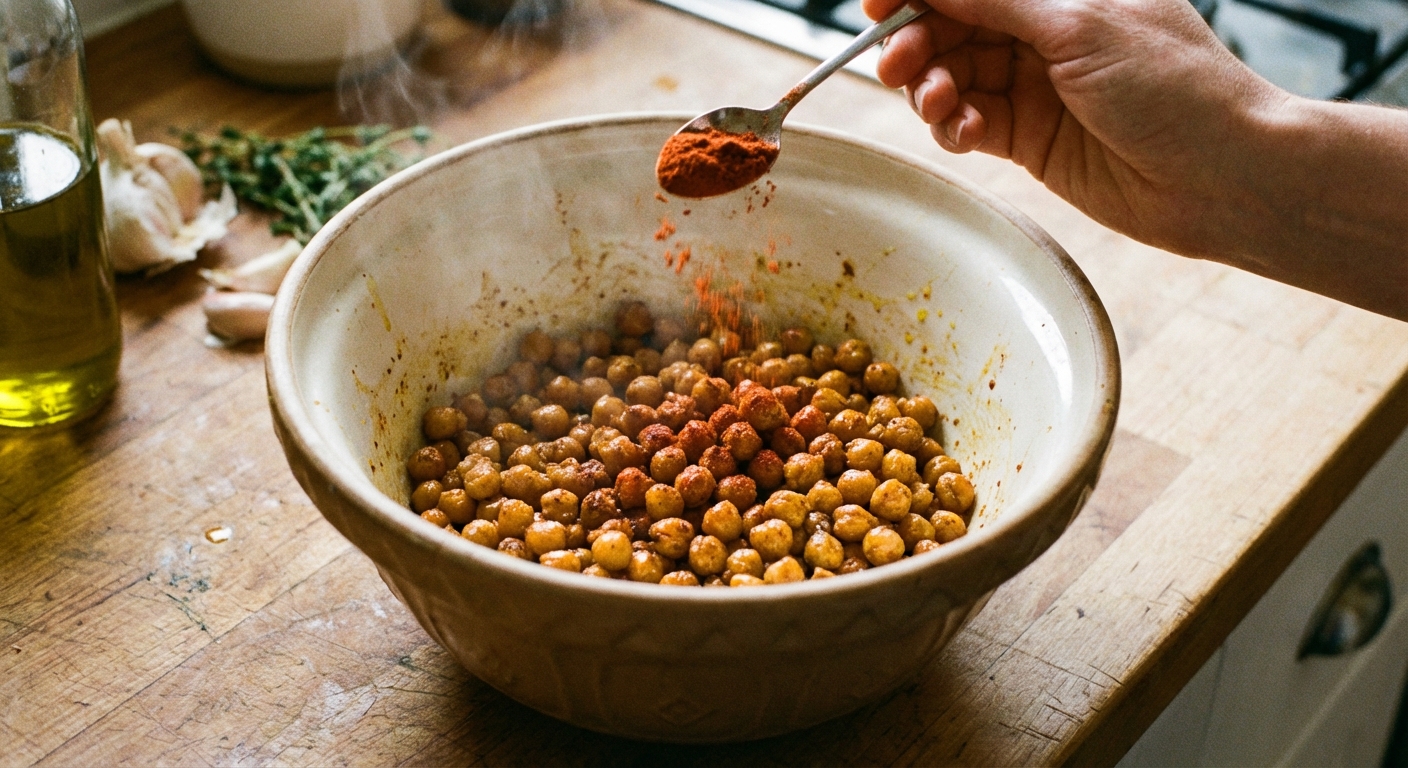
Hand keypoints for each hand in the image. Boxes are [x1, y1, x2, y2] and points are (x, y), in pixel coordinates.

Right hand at [862, 0, 1286, 258]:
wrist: (1221, 178)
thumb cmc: (1175, 87)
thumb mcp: (1078, 25)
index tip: (874, 3)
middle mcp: (1044, 30)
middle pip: (953, 24)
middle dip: (917, 40)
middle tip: (897, 62)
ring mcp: (1033, 84)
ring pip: (952, 74)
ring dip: (931, 87)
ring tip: (937, 102)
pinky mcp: (1027, 137)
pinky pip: (967, 122)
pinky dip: (953, 125)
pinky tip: (963, 131)